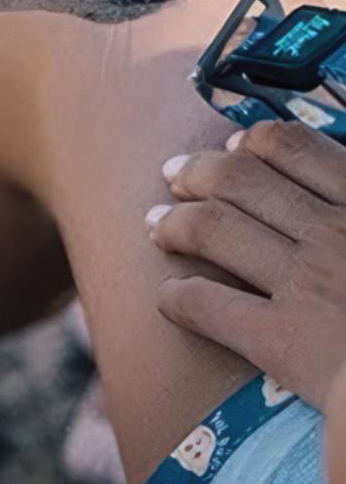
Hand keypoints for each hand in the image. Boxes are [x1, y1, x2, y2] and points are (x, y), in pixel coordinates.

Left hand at [147, 119, 345, 411]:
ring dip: (177, 221)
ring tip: (157, 224)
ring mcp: (306, 284)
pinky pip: (209, 306)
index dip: (255, 142)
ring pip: (218, 230)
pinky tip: (168, 296)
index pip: (298, 147)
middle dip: (200, 172)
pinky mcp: (282, 340)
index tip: (234, 145)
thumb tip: (340, 183)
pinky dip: (180, 297)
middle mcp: (334, 234)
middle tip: (174, 175)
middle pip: (244, 181)